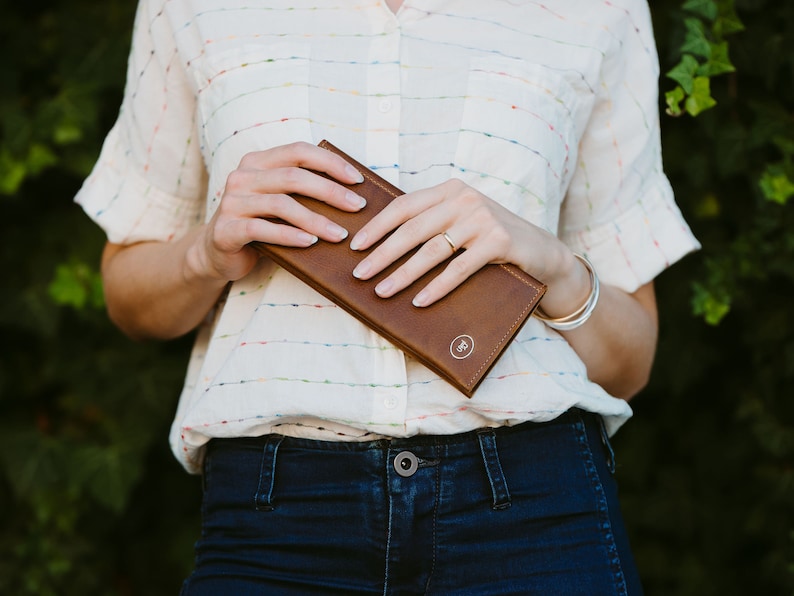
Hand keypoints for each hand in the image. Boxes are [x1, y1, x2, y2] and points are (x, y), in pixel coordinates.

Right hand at [190, 141, 367, 282]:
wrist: (217, 253)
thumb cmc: (259, 224)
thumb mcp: (278, 201)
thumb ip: (301, 190)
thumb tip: (352, 192)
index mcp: (257, 162)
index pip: (298, 151)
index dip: (330, 162)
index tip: (357, 180)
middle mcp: (242, 176)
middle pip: (294, 177)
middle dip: (330, 192)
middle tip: (357, 207)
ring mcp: (232, 202)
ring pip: (282, 204)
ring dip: (316, 220)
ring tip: (340, 234)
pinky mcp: (226, 229)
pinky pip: (263, 229)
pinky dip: (290, 236)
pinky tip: (311, 243)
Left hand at [349, 178, 568, 306]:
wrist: (542, 251)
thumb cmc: (492, 239)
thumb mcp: (462, 221)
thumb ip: (433, 223)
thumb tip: (382, 246)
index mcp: (450, 190)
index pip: (404, 205)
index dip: (377, 226)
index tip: (355, 246)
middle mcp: (465, 199)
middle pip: (413, 229)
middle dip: (383, 254)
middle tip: (360, 274)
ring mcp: (483, 219)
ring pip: (432, 250)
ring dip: (403, 274)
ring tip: (382, 291)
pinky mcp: (499, 241)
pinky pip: (459, 269)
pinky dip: (436, 287)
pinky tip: (419, 301)